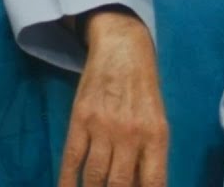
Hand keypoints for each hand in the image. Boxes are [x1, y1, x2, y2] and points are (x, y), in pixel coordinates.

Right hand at [60, 9, 168, 186]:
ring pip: (93, 177)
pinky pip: (72, 159)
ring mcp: (104, 127)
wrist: (124, 50)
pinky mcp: (80, 120)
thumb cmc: (144, 90)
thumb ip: (149, 155)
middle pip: (119, 185)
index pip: (153, 182)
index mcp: (156, 136)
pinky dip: (67, 182)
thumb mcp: (157, 120)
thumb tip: (142, 185)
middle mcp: (131, 134)